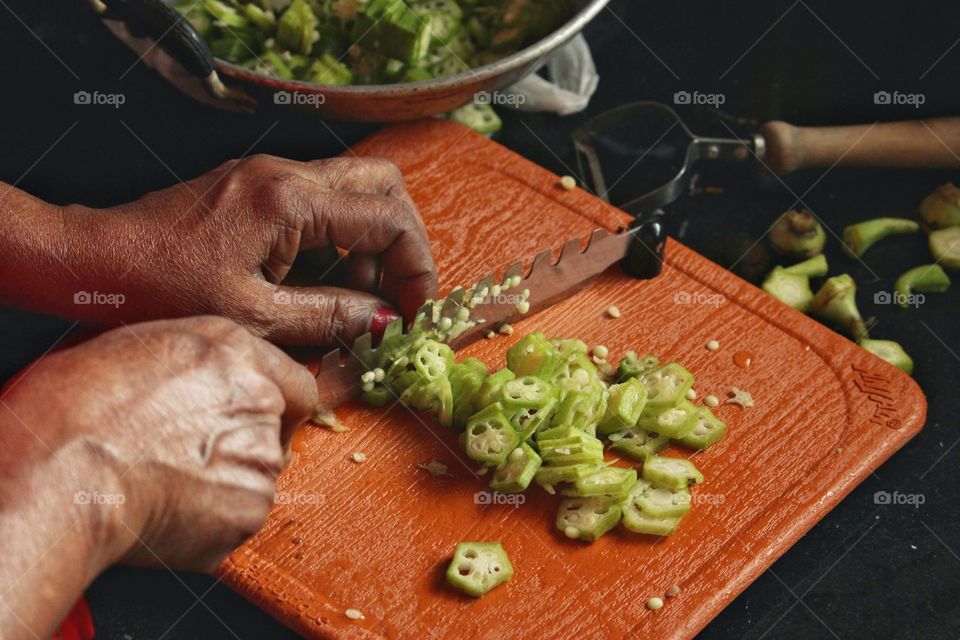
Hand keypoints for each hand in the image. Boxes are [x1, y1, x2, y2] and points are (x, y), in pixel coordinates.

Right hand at [0, 316, 318, 576]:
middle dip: (238, 448)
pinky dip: (208, 524)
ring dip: (222, 485)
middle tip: (184, 459)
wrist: (63, 469)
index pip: (295, 384)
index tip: (255, 424)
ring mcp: (259, 458)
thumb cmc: (74, 408)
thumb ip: (192, 362)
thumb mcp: (135, 347)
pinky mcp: (248, 510)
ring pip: (253, 478)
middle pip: (273, 434)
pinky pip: (235, 520)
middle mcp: (259, 399)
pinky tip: (163, 511)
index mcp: (233, 350)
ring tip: (161, 484)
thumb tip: (195, 378)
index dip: (278, 409)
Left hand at [58, 155, 437, 344]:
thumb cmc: (160, 287)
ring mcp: (273, 174)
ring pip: (358, 189)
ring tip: (358, 298)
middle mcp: (288, 173)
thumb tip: (386, 322)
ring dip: (373, 242)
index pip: (390, 220)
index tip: (417, 313)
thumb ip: (330, 316)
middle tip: (395, 297)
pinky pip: (324, 200)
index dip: (416, 269)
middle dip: (403, 244)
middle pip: (385, 186)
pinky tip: (325, 282)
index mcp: (291, 201)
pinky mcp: (259, 185)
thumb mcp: (254, 316)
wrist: (95, 258)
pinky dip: (342, 239)